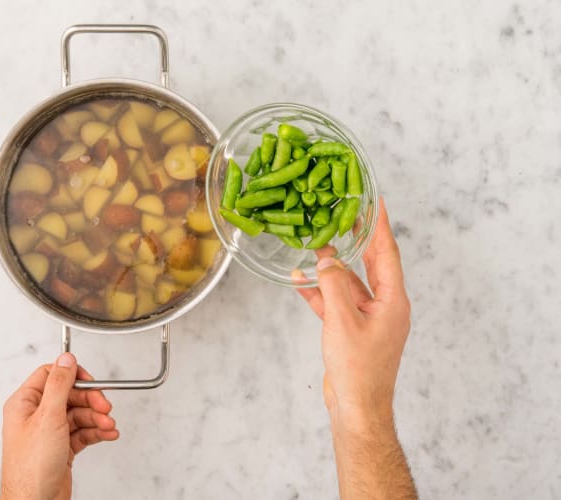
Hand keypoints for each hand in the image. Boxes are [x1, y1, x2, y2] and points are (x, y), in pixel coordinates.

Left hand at [0, 353, 119, 499]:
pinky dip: (96, 432)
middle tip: (104, 407)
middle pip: (69, 396)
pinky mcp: (61, 448)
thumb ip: (59, 385)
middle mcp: (36, 416)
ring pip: (78, 415)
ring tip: (108, 425)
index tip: (90, 381)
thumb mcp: (48, 417)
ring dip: (96, 418)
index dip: (72, 376)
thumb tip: (65, 359)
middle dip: (90, 400)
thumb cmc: (31, 468)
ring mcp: (49, 433)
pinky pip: (82, 432)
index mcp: (25, 403)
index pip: (51, 376)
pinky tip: (107, 434)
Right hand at [294, 198, 410, 427]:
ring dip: (332, 266)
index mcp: (393, 300)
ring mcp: (368, 318)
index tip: (376, 201)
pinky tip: (300, 281)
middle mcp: (385, 305)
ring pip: (350, 283)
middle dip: (357, 239)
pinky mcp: (352, 330)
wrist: (357, 408)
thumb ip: (334, 286)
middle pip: (371, 263)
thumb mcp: (342, 321)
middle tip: (347, 213)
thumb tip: (327, 260)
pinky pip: (336, 303)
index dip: (380, 226)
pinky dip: (320, 292)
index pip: (387, 253)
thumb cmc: (358, 368)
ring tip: (315, 243)